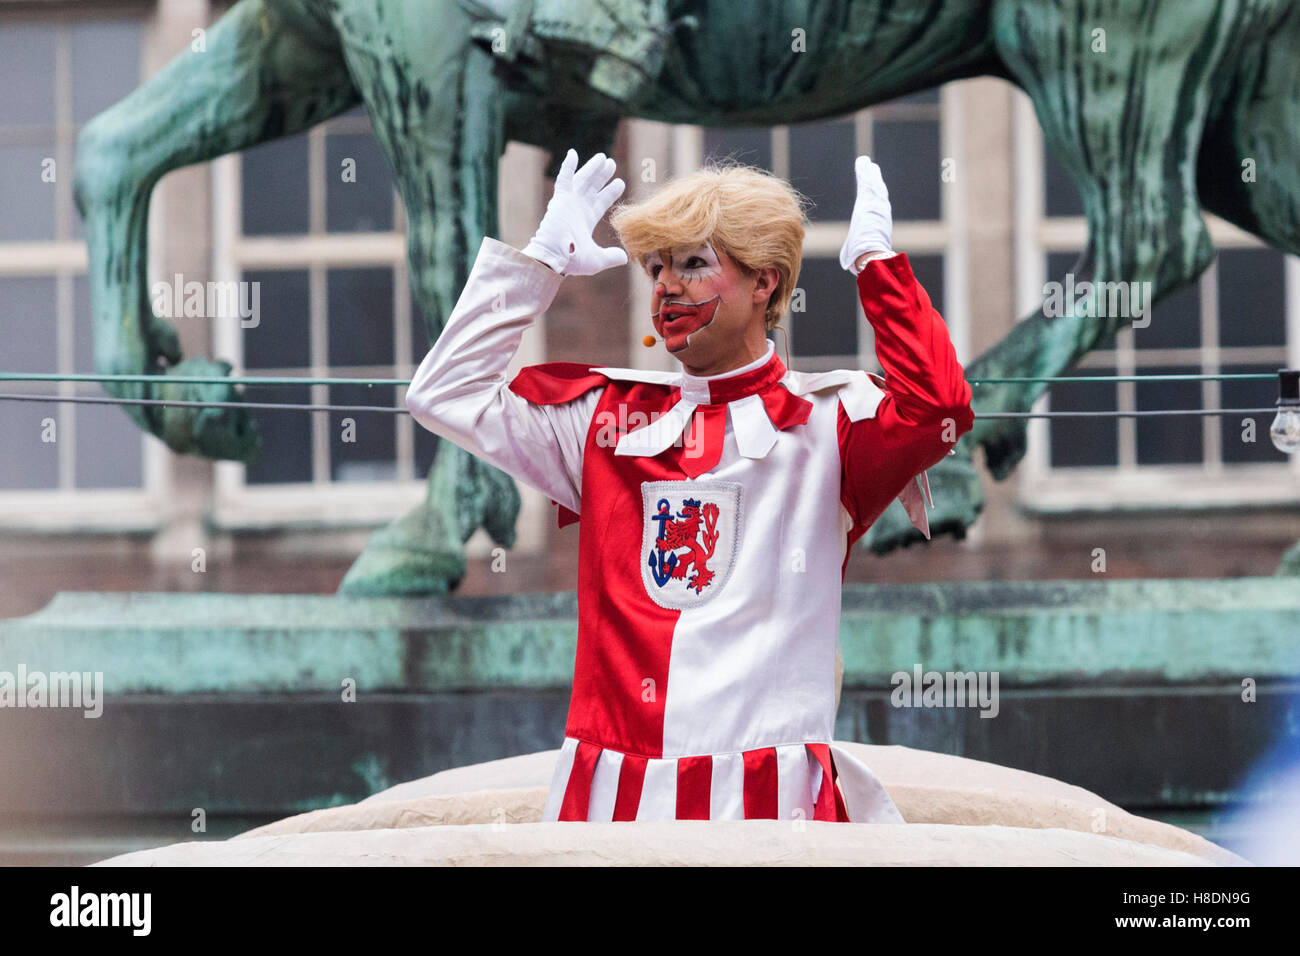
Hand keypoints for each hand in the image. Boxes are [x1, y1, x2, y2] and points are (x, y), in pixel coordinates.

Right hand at [523, 149, 628, 275]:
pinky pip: (564, 178)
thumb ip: (610, 256)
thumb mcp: (597, 259)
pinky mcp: (560, 199)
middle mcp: (578, 209)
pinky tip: (573, 153)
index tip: (620, 182)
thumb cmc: (573, 260)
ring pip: (582, 180)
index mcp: (586, 220)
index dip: (610, 192)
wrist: (555, 257)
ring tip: (603, 157)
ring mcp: (569, 202)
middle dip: (602, 176)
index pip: (601, 202)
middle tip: (611, 163)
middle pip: (592, 187)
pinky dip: (568, 166)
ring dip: (592, 168)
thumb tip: (625, 257)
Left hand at [839, 156, 892, 272]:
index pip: (877, 205)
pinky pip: (866, 182)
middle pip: (877, 191)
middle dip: (874, 179)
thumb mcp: (861, 252)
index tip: (874, 185)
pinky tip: (862, 163)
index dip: (876, 194)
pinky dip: (864, 172)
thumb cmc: (865, 257)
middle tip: (871, 167)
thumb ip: (857, 253)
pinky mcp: (868, 199)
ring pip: (872, 184)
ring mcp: (875, 203)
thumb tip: (851, 265)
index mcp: (877, 221)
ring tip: (864, 162)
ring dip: (868, 173)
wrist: (870, 252)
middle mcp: (879, 210)